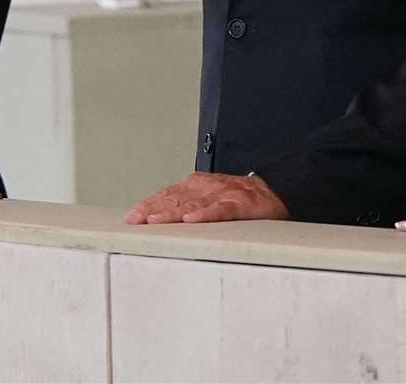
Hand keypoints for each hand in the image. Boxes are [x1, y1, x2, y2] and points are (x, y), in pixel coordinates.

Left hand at [123, 171, 288, 224]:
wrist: (274, 191)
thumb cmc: (238, 198)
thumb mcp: (208, 198)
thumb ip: (187, 205)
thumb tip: (158, 218)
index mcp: (196, 185)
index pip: (167, 193)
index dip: (148, 204)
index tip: (131, 217)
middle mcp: (206, 187)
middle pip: (175, 198)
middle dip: (153, 209)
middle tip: (135, 220)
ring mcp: (223, 194)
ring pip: (193, 204)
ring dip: (172, 212)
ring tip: (156, 220)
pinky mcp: (240, 204)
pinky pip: (220, 210)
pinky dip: (205, 214)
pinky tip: (192, 220)